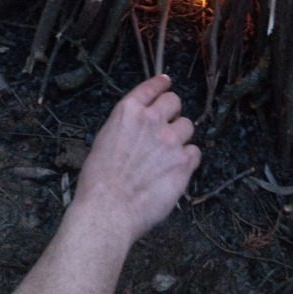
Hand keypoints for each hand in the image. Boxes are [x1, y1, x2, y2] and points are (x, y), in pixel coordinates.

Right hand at [72, 74, 200, 242]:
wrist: (108, 211)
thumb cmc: (98, 181)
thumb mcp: (105, 139)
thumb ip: (126, 125)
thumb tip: (140, 125)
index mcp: (128, 111)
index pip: (151, 87)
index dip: (160, 84)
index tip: (166, 82)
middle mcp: (152, 120)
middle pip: (175, 101)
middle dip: (172, 112)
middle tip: (166, 126)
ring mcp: (171, 140)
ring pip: (188, 125)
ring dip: (180, 136)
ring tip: (167, 153)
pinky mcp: (184, 163)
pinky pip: (195, 152)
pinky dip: (187, 159)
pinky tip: (175, 169)